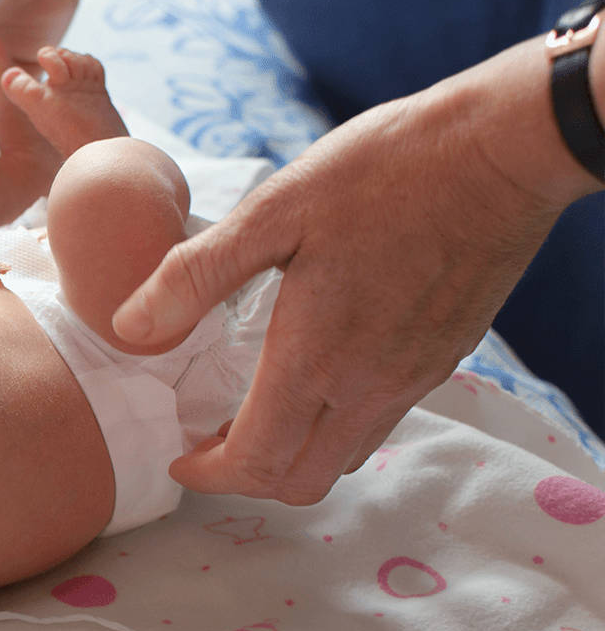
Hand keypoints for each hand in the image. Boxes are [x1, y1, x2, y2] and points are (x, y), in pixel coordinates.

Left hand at [112, 81, 572, 504]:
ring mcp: (414, 378)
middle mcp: (370, 386)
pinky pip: (379, 423)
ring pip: (344, 458)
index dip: (208, 475)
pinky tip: (314, 378)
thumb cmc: (383, 171)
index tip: (179, 458)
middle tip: (209, 441)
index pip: (256, 463)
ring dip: (291, 456)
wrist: (502, 150)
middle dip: (245, 478)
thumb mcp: (272, 211)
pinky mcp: (442, 359)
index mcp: (317, 358)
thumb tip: (127, 326)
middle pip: (300, 481)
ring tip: (252, 414)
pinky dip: (333, 427)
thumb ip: (194, 276)